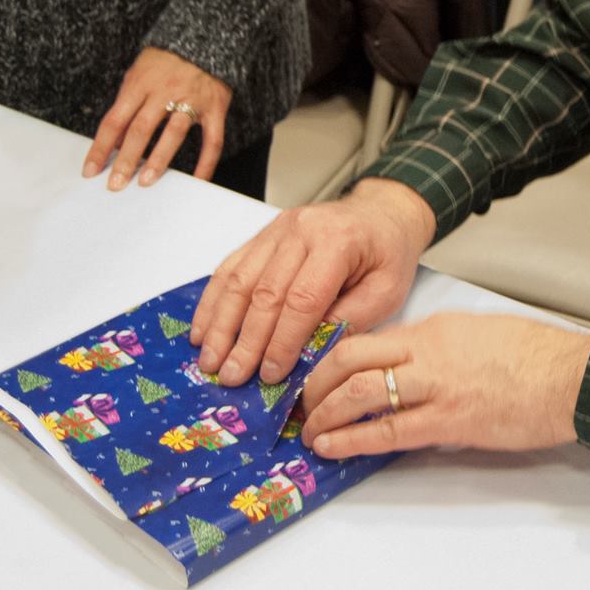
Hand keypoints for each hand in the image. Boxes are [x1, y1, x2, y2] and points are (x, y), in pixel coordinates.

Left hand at [83, 47, 231, 190]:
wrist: (205, 38)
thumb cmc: (165, 60)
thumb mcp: (137, 75)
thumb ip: (125, 105)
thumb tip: (113, 141)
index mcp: (140, 83)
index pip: (114, 120)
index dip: (100, 147)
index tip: (91, 170)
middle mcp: (164, 91)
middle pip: (140, 130)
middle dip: (126, 160)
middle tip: (116, 184)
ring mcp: (192, 100)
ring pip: (173, 134)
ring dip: (158, 160)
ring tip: (146, 182)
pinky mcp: (215, 108)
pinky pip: (212, 140)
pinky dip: (206, 162)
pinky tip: (198, 180)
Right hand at [189, 178, 437, 385]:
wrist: (383, 213)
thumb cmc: (388, 254)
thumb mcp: (387, 291)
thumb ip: (349, 321)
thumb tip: (306, 355)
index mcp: (338, 241)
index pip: (303, 299)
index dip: (283, 340)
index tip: (270, 374)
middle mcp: (302, 230)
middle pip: (264, 291)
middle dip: (245, 340)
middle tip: (230, 376)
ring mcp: (278, 229)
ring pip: (239, 280)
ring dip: (220, 324)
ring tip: (209, 360)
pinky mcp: (263, 235)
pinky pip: (231, 267)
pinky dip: (213, 301)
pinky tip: (202, 329)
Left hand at [296, 310, 589, 459]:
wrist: (570, 377)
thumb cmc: (536, 357)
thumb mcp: (479, 335)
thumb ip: (440, 350)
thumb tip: (411, 373)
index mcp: (436, 328)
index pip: (368, 338)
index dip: (332, 360)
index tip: (315, 378)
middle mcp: (428, 350)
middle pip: (349, 358)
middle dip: (315, 384)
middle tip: (301, 405)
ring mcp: (437, 385)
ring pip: (360, 391)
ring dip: (325, 414)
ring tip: (310, 432)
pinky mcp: (450, 421)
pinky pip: (389, 429)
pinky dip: (352, 438)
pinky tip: (332, 447)